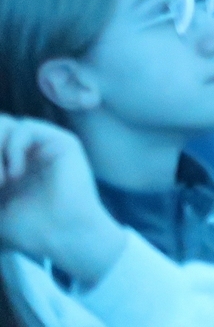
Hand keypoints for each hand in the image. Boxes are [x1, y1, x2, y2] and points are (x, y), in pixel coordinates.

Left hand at [0, 116, 128, 286]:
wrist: (62, 237)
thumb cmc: (28, 230)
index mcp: (9, 165)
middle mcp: (26, 151)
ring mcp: (44, 145)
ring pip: (6, 123)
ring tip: (0, 181)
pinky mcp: (62, 142)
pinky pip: (26, 127)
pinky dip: (12, 148)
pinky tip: (15, 174)